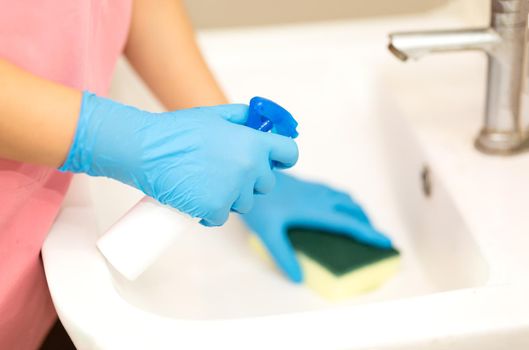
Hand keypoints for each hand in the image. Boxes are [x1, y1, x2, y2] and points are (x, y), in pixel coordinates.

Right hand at [60, 92, 298, 225]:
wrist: (145, 150)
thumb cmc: (177, 131)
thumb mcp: (215, 115)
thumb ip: (242, 118)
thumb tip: (259, 124)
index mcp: (252, 142)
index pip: (289, 153)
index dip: (282, 157)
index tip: (275, 160)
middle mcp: (249, 167)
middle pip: (266, 183)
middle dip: (250, 180)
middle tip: (224, 172)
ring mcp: (233, 190)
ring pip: (245, 203)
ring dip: (230, 197)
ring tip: (205, 183)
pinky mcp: (215, 209)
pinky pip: (222, 216)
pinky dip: (210, 211)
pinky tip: (195, 197)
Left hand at [240, 172, 391, 281]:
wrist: (250, 173)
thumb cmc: (258, 204)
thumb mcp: (268, 233)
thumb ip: (283, 255)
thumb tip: (297, 278)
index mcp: (315, 211)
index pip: (349, 224)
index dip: (369, 234)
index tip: (387, 243)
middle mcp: (320, 198)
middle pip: (353, 210)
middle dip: (367, 224)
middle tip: (375, 239)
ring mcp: (315, 189)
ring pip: (346, 198)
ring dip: (358, 211)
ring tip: (362, 225)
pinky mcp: (308, 184)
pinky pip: (335, 193)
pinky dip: (346, 202)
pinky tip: (338, 207)